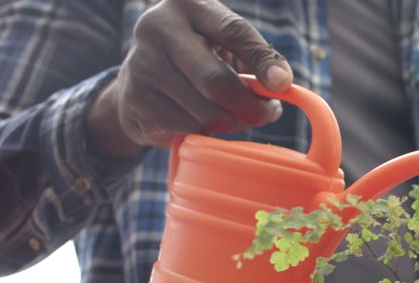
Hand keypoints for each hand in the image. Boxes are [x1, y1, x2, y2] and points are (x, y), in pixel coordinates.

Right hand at [86, 0, 293, 157]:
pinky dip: (208, 133)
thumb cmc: (198, 58)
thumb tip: (281, 84)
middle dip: (250, 106)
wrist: (140, 79)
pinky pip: (189, 129)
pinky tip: (208, 123)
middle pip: (216, 81)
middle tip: (267, 113)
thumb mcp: (223, 45)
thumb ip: (255, 59)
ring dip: (232, 123)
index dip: (263, 61)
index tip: (283, 84)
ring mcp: (142, 65)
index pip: (233, 31)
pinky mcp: (135, 100)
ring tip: (235, 116)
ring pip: (206, 112)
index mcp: (188, 5)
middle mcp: (158, 28)